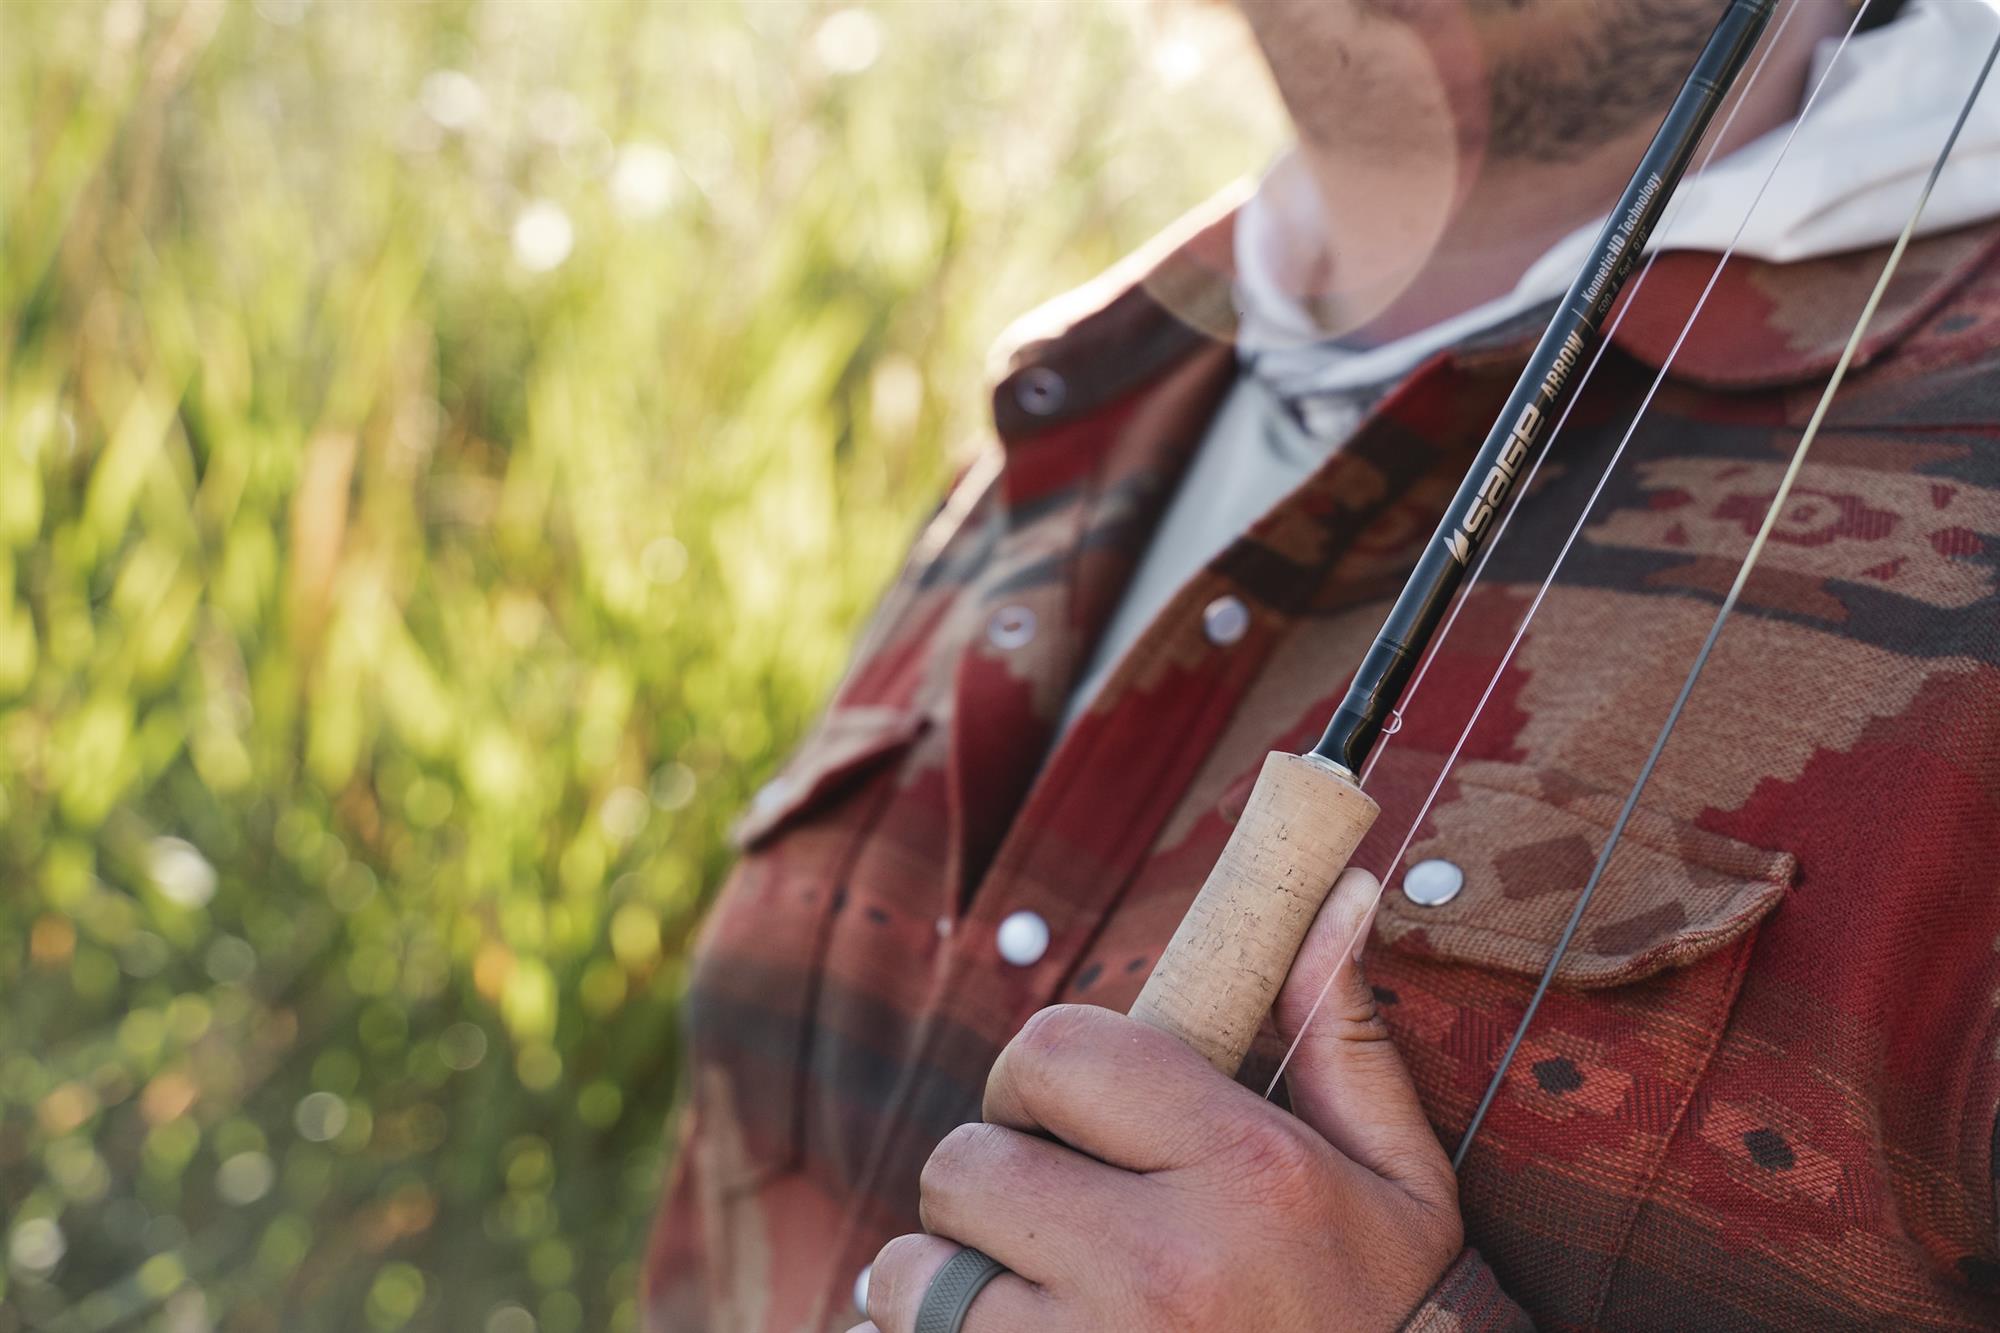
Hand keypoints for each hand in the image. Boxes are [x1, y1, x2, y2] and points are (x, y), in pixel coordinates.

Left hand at [853, 868, 1462, 1332]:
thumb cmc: (1389, 1319)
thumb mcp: (1400, 1183)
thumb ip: (1347, 1038)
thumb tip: (1341, 894)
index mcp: (1243, 1168)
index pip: (1054, 1050)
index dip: (1037, 1072)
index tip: (1063, 1114)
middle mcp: (1160, 1263)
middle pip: (967, 1159)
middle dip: (990, 1174)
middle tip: (1048, 1208)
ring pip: (919, 1271)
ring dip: (953, 1272)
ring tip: (1027, 1289)